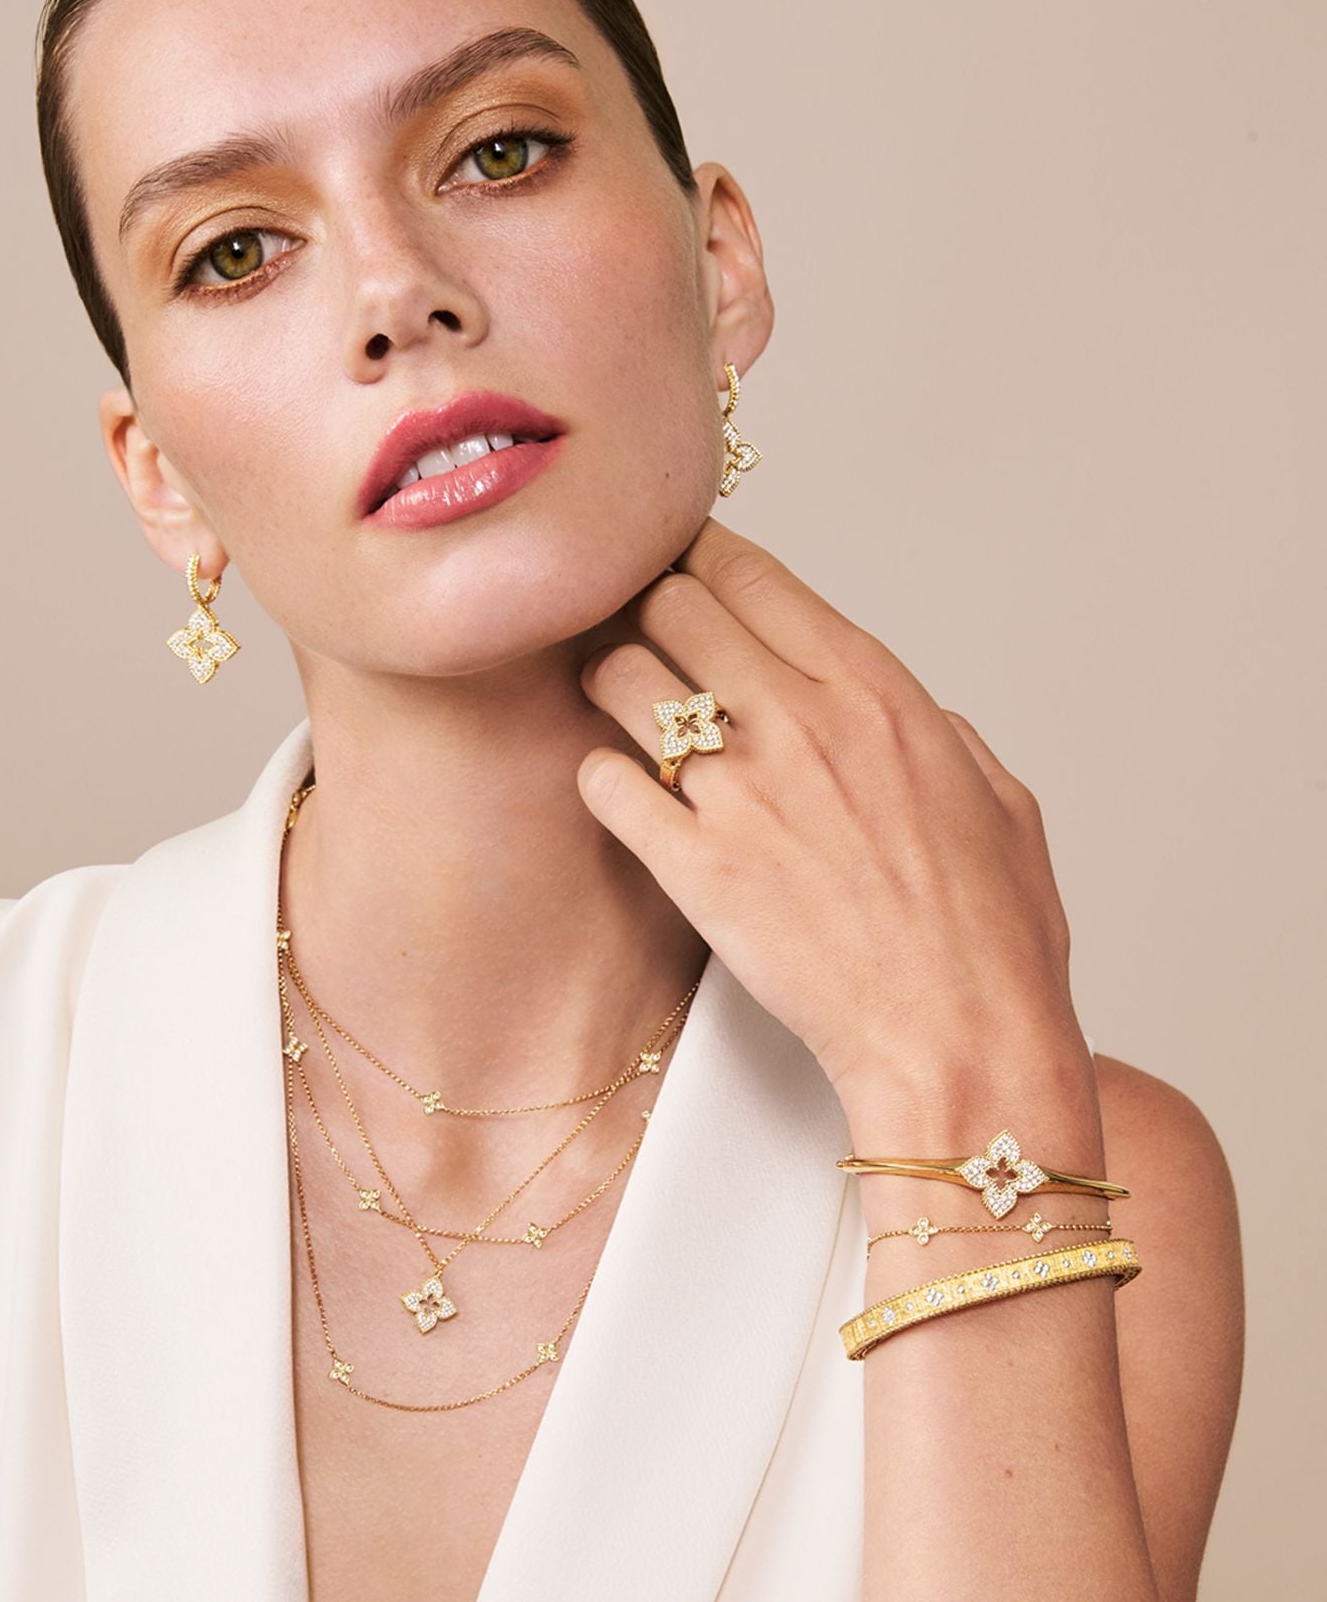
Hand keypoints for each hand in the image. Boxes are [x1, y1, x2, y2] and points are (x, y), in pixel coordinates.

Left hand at [576, 518, 1089, 1118]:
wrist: (961, 1043)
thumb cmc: (991, 938)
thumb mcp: (1000, 801)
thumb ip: (941, 733)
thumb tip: (907, 714)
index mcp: (876, 692)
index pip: (751, 574)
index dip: (700, 558)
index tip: (681, 565)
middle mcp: (802, 722)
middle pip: (672, 605)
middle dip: (649, 611)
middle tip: (644, 638)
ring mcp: (741, 792)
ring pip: (622, 678)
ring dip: (611, 685)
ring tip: (621, 711)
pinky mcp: (695, 867)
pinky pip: (604, 782)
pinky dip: (601, 779)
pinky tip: (621, 794)